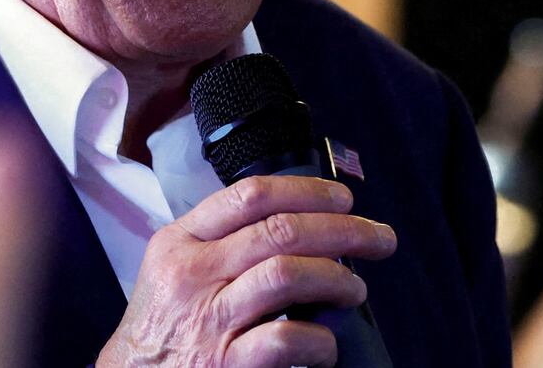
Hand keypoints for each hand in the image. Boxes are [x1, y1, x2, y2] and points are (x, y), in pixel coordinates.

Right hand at [97, 175, 397, 367]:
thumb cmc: (163, 328)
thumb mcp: (174, 270)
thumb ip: (222, 243)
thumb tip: (302, 223)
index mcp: (181, 242)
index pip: (250, 196)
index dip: (308, 191)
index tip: (344, 199)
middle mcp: (192, 274)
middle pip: (280, 230)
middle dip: (343, 230)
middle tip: (379, 238)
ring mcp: (207, 320)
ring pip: (287, 274)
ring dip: (337, 278)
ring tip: (355, 288)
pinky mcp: (223, 365)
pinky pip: (285, 340)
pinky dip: (319, 339)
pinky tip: (328, 343)